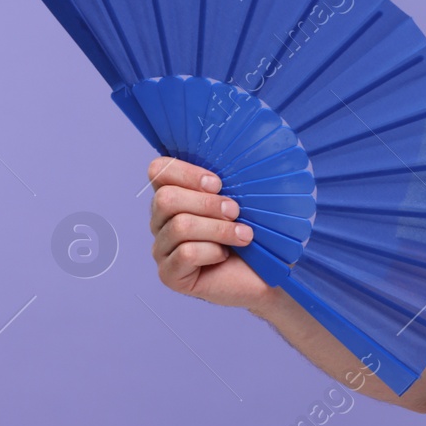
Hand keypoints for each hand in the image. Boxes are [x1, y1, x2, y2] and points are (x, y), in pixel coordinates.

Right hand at [147, 156, 271, 310]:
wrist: (266, 274)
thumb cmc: (256, 234)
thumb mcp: (249, 198)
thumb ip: (236, 177)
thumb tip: (247, 150)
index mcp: (176, 194)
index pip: (159, 170)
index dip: (186, 172)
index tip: (218, 183)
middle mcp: (162, 220)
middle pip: (166, 198)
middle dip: (207, 203)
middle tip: (236, 212)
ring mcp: (162, 248)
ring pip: (180, 226)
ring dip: (219, 229)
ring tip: (243, 236)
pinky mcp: (169, 274)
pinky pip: (185, 254)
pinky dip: (213, 251)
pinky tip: (224, 255)